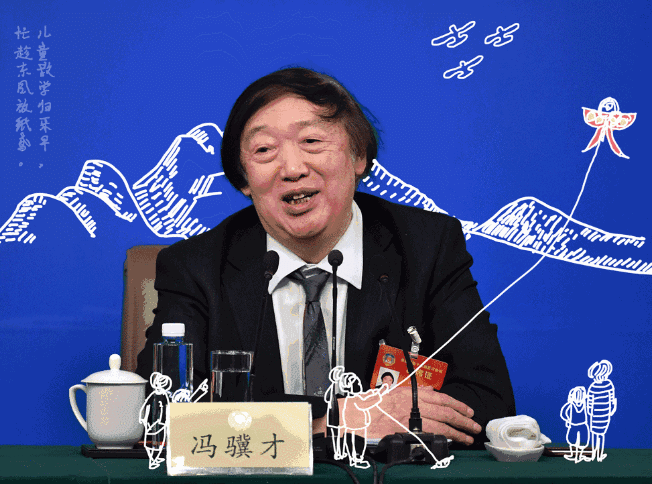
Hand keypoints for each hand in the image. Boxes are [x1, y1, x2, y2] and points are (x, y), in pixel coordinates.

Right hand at [366, 386, 480, 445]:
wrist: (352, 416)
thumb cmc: (366, 405)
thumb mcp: (387, 391)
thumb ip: (406, 390)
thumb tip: (424, 390)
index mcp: (408, 393)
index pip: (440, 397)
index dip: (457, 404)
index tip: (467, 410)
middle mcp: (411, 404)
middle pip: (444, 411)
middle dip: (462, 419)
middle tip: (474, 426)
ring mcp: (409, 419)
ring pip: (440, 425)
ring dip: (457, 432)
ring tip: (468, 438)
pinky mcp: (404, 433)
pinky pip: (428, 436)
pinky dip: (441, 439)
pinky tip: (450, 443)